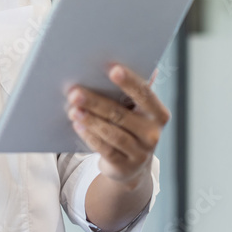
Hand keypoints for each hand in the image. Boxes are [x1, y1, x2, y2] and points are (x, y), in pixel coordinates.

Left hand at [65, 65, 169, 186]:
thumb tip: (143, 64)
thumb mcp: (137, 110)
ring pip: (112, 133)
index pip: (145, 94)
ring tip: (73, 109)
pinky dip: (90, 137)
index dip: (129, 82)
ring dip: (90, 120)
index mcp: (158, 114)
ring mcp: (141, 153)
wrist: (131, 166)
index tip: (112, 69)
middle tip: (75, 92)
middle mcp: (153, 133)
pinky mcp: (125, 167)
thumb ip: (135, 90)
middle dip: (96, 102)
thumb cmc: (130, 127)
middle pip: (121, 114)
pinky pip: (106, 150)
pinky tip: (77, 126)